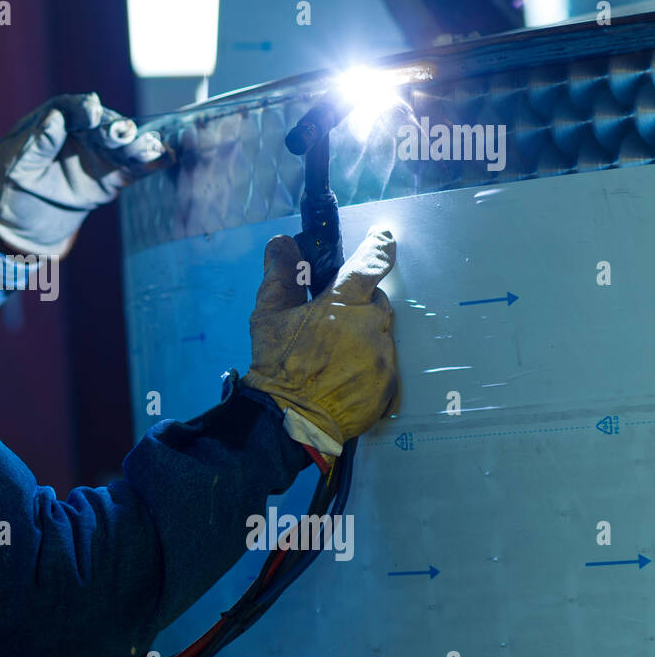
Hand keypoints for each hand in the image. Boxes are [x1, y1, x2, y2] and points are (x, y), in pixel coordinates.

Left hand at [0, 93, 169, 257]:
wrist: (23, 223)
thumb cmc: (11, 187)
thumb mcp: (13, 166)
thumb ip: (35, 144)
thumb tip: (54, 120)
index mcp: (53, 122)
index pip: (70, 108)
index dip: (82, 108)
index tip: (91, 111)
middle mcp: (82, 132)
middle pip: (102, 123)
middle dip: (114, 127)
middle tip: (122, 132)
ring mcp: (100, 153)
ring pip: (122, 144)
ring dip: (136, 143)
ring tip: (148, 146)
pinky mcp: (113, 177)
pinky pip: (134, 168)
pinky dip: (150, 162)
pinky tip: (166, 157)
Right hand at [241, 228, 398, 455]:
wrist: (289, 421)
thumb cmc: (276, 366)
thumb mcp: (267, 317)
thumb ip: (279, 276)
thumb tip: (281, 243)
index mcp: (343, 304)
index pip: (372, 262)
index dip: (381, 244)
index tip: (385, 235)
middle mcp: (371, 326)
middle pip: (376, 301)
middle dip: (358, 305)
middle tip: (331, 323)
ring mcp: (384, 357)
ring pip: (380, 332)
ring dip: (363, 335)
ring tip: (334, 355)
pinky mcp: (390, 384)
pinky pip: (384, 363)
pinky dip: (368, 363)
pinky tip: (343, 375)